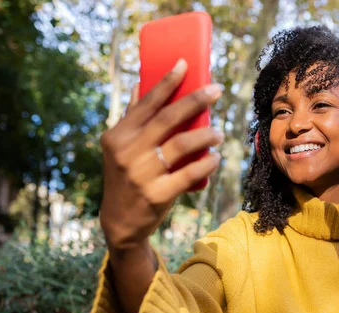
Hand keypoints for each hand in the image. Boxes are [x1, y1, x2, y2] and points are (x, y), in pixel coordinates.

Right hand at [99, 59, 223, 249]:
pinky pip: (188, 174)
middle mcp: (127, 152)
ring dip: (206, 135)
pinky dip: (206, 163)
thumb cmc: (126, 177)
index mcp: (118, 136)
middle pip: (167, 119)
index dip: (167, 82)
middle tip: (217, 90)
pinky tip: (216, 157)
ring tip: (220, 132)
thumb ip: (132, 118)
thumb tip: (139, 84)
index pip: (146, 103)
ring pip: (181, 145)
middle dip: (195, 101)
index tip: (185, 64)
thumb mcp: (120, 148)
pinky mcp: (157, 194)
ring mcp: (141, 174)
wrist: (120, 221)